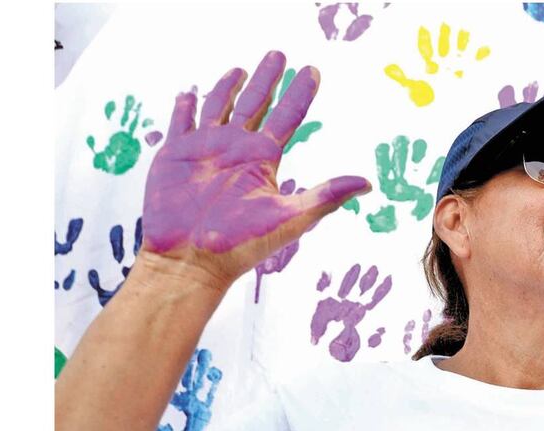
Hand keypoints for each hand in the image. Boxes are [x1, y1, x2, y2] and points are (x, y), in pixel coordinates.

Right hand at [140, 51, 370, 292]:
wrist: (190, 261)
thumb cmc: (238, 247)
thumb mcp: (288, 218)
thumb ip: (326, 196)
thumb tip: (368, 183)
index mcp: (263, 160)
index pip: (287, 116)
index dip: (300, 93)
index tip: (312, 71)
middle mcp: (236, 151)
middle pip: (256, 104)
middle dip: (267, 79)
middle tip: (279, 56)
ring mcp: (205, 151)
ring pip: (220, 107)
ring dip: (228, 87)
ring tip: (240, 68)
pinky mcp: (175, 155)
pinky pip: (181, 123)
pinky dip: (185, 107)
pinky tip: (191, 92)